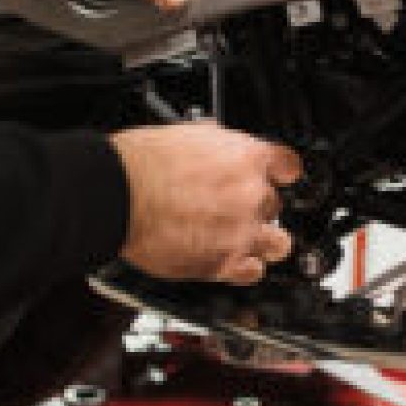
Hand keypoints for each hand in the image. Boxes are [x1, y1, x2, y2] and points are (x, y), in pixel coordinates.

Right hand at [110, 123, 301, 284]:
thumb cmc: (142, 162)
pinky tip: (234, 260)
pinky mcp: (222, 263)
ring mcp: (240, 231)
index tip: (281, 177)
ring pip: (278, 243)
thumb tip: (225, 149)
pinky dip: (245, 267)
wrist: (117, 194)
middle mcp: (251, 194)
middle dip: (258, 206)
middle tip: (235, 207)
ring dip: (264, 240)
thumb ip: (222, 147)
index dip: (283, 173)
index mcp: (247, 157)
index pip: (289, 165)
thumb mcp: (193, 134)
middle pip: (276, 204)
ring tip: (247, 238)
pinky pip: (253, 271)